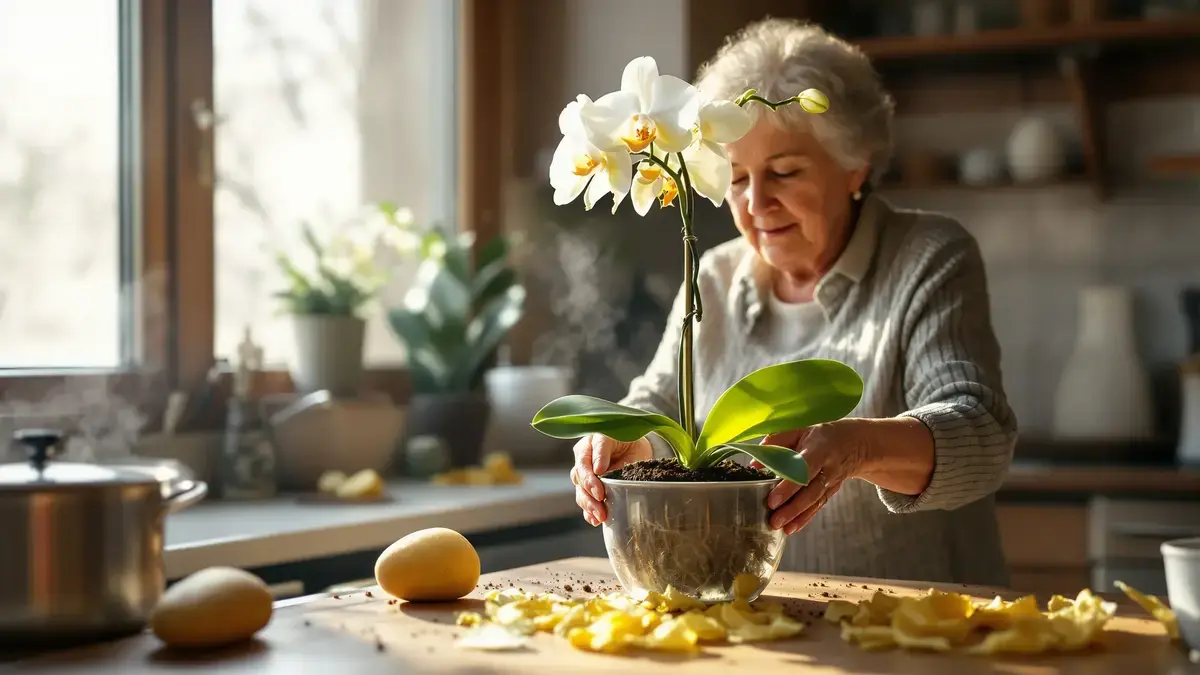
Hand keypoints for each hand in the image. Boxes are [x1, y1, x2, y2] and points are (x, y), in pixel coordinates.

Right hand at [570, 434, 651, 525]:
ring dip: (589, 504)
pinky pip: (585, 501)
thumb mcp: (623, 438)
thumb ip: (606, 451)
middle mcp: (583, 459)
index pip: (585, 459)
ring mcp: (585, 475)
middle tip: (600, 501)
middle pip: (580, 476)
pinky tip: (594, 520)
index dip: (590, 476)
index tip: (600, 486)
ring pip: (580, 490)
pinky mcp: (589, 489)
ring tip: (600, 515)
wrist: (634, 449)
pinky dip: (589, 512)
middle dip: (589, 492)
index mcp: (589, 444)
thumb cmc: (629, 440)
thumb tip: (598, 470)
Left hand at [750, 420, 867, 534]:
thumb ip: (776, 442)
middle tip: (774, 520)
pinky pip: (818, 506)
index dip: (788, 486)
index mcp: (818, 450)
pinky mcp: (831, 491)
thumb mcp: (800, 430)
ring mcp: (831, 482)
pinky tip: (792, 528)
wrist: (854, 443)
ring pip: (814, 501)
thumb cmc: (820, 436)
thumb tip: (755, 463)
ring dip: (797, 516)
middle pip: (810, 491)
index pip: (803, 470)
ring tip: (780, 527)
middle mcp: (827, 468)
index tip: (773, 500)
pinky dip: (805, 518)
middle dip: (792, 508)